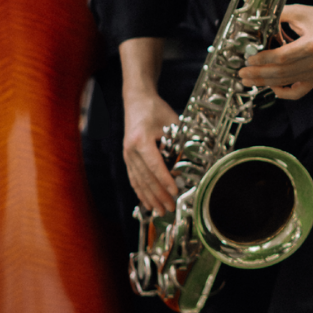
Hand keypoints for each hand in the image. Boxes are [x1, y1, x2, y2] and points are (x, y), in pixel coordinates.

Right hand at [122, 89, 179, 214]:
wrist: (137, 100)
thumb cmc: (156, 110)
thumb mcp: (172, 124)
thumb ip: (177, 144)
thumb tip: (186, 166)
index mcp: (141, 140)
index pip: (155, 166)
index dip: (165, 181)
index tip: (175, 192)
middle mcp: (131, 150)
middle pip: (146, 178)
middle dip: (159, 195)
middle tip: (170, 208)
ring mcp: (127, 155)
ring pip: (138, 181)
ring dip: (150, 198)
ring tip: (160, 211)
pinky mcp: (128, 158)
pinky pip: (133, 178)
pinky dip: (140, 192)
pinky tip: (146, 202)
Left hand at [239, 2, 312, 100]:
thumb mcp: (299, 12)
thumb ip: (277, 17)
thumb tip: (255, 26)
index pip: (282, 57)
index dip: (263, 59)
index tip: (249, 58)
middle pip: (282, 73)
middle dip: (258, 74)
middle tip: (242, 72)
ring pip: (286, 83)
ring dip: (265, 82)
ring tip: (249, 79)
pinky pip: (299, 92)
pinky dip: (283, 92)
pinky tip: (272, 87)